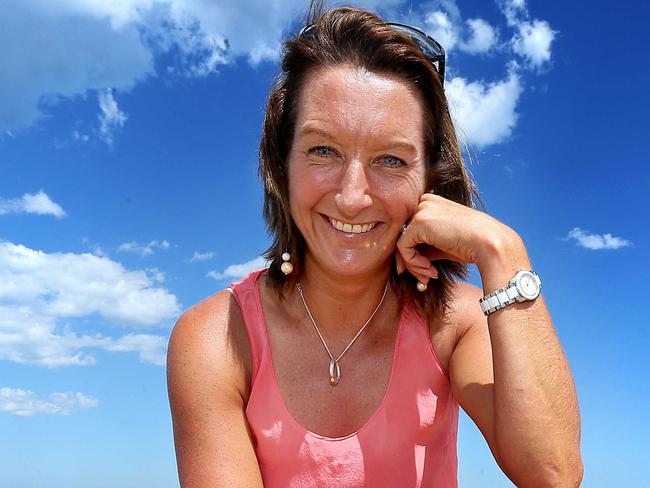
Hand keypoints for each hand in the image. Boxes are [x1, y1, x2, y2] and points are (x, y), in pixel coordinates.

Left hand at [396, 193, 520, 284]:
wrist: (490, 244)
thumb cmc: (471, 245)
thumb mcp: (443, 244)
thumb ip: (424, 247)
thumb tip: (403, 263)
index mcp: (433, 202)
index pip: (412, 229)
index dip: (415, 252)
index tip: (426, 269)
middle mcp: (425, 202)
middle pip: (405, 235)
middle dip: (412, 261)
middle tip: (426, 277)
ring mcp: (422, 210)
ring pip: (402, 243)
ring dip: (413, 265)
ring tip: (429, 275)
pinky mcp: (419, 222)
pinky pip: (403, 248)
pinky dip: (413, 263)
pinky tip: (430, 270)